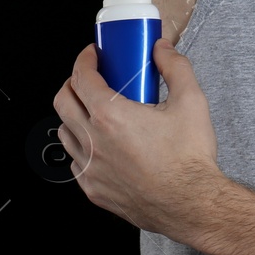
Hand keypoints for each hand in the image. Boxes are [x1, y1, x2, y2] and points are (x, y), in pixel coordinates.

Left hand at [51, 38, 222, 237]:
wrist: (192, 205)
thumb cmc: (189, 160)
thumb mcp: (191, 101)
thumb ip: (175, 67)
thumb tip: (162, 50)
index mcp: (111, 116)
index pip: (82, 78)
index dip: (84, 60)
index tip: (93, 55)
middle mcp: (94, 142)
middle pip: (63, 102)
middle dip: (73, 83)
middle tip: (90, 78)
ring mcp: (91, 169)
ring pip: (65, 133)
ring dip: (74, 116)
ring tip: (94, 111)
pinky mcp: (94, 190)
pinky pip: (76, 162)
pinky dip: (82, 148)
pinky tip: (101, 144)